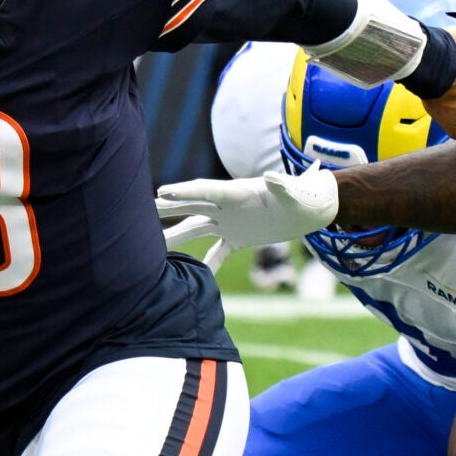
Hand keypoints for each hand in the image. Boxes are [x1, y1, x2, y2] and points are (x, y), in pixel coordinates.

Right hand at [155, 167, 340, 260]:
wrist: (311, 208)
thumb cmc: (306, 195)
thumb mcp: (296, 192)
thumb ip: (284, 185)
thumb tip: (273, 177)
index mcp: (238, 192)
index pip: (206, 190)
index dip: (184, 192)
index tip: (161, 193)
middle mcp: (229, 206)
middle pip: (193, 206)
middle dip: (169, 208)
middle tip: (143, 209)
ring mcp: (231, 222)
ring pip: (197, 228)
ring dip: (177, 235)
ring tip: (154, 243)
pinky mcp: (239, 238)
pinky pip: (217, 252)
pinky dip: (207, 264)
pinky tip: (194, 277)